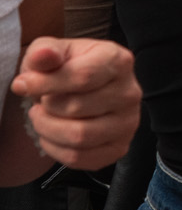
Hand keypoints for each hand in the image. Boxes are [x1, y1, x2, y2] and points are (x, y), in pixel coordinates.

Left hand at [11, 37, 142, 168]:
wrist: (83, 90)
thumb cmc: (67, 68)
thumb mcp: (53, 51)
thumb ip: (45, 51)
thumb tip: (43, 56)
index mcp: (118, 61)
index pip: (82, 77)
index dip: (45, 83)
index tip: (24, 84)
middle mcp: (130, 92)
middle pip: (77, 108)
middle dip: (45, 107)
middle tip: (40, 102)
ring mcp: (128, 123)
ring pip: (78, 136)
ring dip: (47, 129)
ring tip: (42, 117)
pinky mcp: (119, 147)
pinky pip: (80, 158)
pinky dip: (56, 149)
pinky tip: (52, 134)